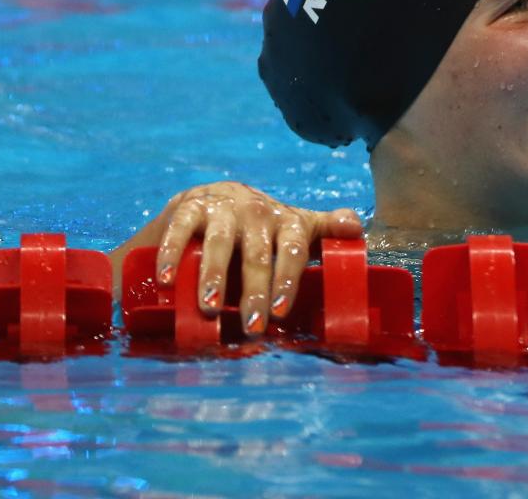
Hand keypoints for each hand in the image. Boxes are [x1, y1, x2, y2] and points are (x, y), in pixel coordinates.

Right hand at [147, 181, 362, 335]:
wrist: (215, 200)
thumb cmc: (263, 228)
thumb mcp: (296, 227)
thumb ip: (326, 230)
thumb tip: (358, 230)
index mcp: (286, 220)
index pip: (292, 250)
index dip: (287, 280)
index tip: (279, 312)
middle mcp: (257, 210)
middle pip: (257, 253)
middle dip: (255, 291)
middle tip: (253, 325)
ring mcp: (223, 207)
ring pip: (219, 243)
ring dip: (215, 276)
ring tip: (210, 308)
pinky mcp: (190, 206)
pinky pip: (181, 229)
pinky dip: (173, 253)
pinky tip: (168, 280)